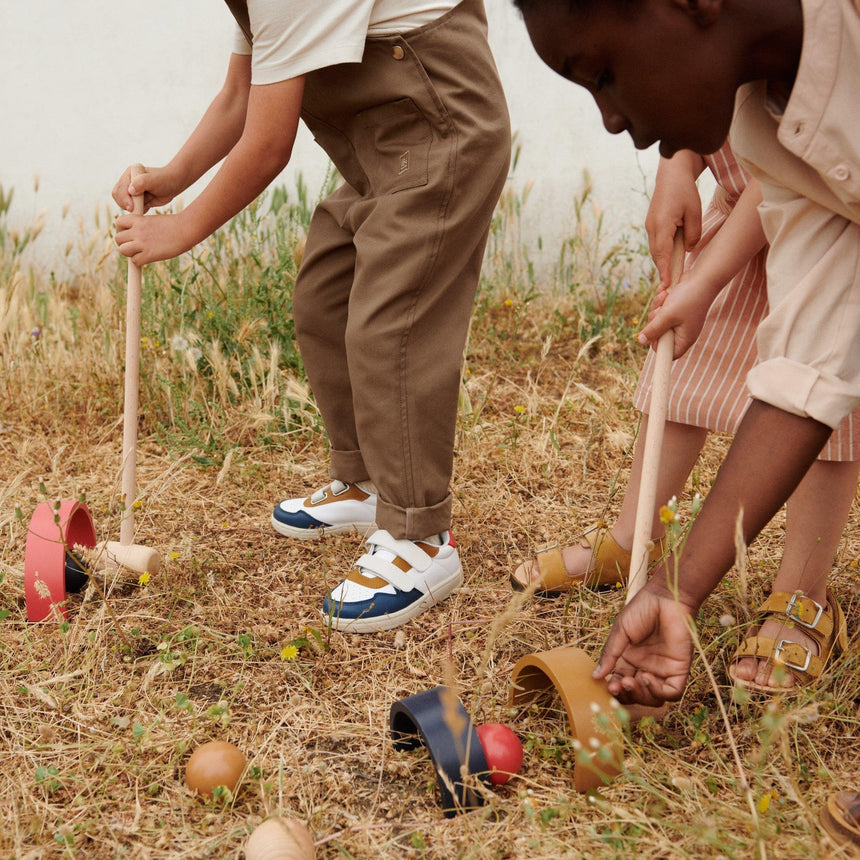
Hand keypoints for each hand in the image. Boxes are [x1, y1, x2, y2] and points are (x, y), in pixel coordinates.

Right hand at [112, 165, 183, 213]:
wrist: (175, 184)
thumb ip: (141, 183)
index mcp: (129, 175)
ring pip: (125, 205)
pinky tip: (147, 208)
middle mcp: (128, 183)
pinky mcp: (139, 201)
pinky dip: (138, 212)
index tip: (131, 207)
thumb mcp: (154, 180)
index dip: (123, 199)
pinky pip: (134, 209)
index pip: (119, 189)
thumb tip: (130, 191)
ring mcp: (133, 192)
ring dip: (132, 209)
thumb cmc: (165, 180)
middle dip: (125, 205)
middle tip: (135, 210)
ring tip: (144, 207)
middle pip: (118, 198)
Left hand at [115, 211, 195, 265]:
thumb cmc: (174, 225)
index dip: (123, 229)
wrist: (186, 229)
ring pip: (123, 250)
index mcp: (139, 220)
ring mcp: (142, 243)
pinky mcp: (149, 254)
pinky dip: (140, 262)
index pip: (119, 222)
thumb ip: (143, 226)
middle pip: (118, 239)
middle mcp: (137, 230)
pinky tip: (149, 258)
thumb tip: (138, 237)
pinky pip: (135, 261)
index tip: (131, 233)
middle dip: (125, 243)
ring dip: (130, 254)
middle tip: (135, 246)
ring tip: (140, 253)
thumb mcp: (154, 221)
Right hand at [593, 584, 693, 706]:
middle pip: (636, 695)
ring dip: (641, 695)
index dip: (614, 689)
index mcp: (630, 659)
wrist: (666, 597)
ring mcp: (663, 670)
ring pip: (653, 698)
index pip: (620, 682)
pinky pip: (671, 692)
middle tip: (618, 685)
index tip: (607, 686)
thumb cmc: (642, 609)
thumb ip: (610, 654)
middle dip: (626, 695)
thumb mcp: (620, 631)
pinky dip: (658, 692)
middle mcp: (646, 667)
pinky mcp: (679, 670)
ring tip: (632, 680)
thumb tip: (595, 676)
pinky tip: (647, 677)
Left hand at [636, 273, 711, 358]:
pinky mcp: (677, 310)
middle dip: (655, 321)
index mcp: (684, 338)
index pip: (668, 353)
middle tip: (661, 310)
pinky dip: (661, 301)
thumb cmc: (688, 298)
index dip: (657, 345)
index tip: (652, 333)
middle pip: (659, 335)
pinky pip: (662, 310)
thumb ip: (653, 329)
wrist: (702, 277)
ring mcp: (680, 320)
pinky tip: (665, 291)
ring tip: (665, 297)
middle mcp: (683, 331)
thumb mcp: (667, 315)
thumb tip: (641, 341)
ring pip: (658, 320)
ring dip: (657, 307)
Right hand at [645, 152, 703, 286]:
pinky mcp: (652, 224)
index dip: (665, 270)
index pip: (663, 253)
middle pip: (657, 255)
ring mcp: (650, 226)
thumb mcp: (695, 212)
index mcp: (662, 224)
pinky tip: (669, 260)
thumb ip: (692, 233)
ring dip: (663, 262)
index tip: (667, 285)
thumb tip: (688, 249)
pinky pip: (656, 243)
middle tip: (670, 287)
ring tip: (671, 276)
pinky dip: (662, 253)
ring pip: (655, 250)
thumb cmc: (685, 190)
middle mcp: (652, 227)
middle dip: (663, 271)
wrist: (671, 174)